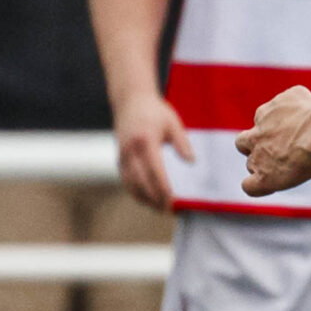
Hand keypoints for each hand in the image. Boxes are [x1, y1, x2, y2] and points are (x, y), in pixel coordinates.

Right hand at [113, 90, 193, 211]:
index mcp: (145, 140)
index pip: (154, 170)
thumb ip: (182, 142)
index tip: (171, 199)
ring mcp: (122, 155)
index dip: (162, 187)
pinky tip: (146, 199)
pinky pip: (126, 180)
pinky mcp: (119, 158)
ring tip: (158, 208)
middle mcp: (131, 150)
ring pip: (131, 184)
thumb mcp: (172, 122)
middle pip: (141, 181)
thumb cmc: (154, 111)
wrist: (130, 100)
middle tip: (167, 210)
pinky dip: (135, 192)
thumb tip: (191, 161)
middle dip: (154, 197)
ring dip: (144, 198)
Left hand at [238, 86, 310, 196]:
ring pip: (251, 165)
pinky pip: (250, 187)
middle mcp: (256, 134)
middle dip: (255, 147)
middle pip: (243, 142)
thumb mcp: (299, 95)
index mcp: (264, 113)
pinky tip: (269, 186)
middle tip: (279, 151)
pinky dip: (256, 187)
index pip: (261, 121)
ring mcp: (258, 157)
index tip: (288, 133)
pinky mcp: (264, 177)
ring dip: (264, 167)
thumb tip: (292, 107)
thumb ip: (289, 101)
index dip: (272, 129)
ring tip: (288, 168)